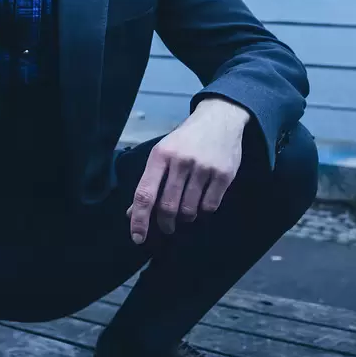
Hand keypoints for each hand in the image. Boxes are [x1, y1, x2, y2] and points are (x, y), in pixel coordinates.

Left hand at [127, 98, 249, 243]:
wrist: (219, 119)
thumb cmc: (185, 140)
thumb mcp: (163, 153)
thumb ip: (149, 182)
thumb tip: (132, 213)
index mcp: (160, 155)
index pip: (145, 193)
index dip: (139, 219)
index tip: (137, 237)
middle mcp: (180, 161)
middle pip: (168, 207)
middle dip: (165, 223)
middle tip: (167, 227)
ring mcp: (203, 168)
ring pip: (189, 210)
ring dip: (185, 218)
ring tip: (186, 210)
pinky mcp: (223, 174)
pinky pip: (210, 207)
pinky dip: (203, 211)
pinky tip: (202, 201)